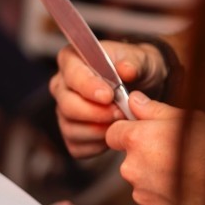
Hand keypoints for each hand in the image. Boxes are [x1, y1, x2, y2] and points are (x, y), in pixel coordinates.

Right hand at [49, 41, 168, 158]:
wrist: (142, 88)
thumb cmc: (137, 68)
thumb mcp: (142, 58)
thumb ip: (134, 62)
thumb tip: (126, 69)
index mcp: (71, 60)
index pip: (72, 75)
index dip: (88, 87)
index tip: (108, 96)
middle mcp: (61, 86)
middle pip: (67, 105)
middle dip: (95, 113)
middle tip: (121, 113)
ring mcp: (63, 111)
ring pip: (71, 128)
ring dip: (98, 131)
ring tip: (120, 123)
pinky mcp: (70, 133)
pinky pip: (77, 146)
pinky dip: (97, 145)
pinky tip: (113, 136)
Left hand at [106, 93, 204, 204]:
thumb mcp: (187, 119)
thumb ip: (154, 110)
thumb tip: (135, 100)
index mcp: (137, 141)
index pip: (113, 134)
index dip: (127, 133)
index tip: (141, 135)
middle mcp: (132, 169)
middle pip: (130, 161)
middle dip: (146, 159)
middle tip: (174, 157)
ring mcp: (142, 195)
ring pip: (142, 184)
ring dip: (157, 181)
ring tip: (184, 177)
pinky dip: (166, 201)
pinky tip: (185, 194)